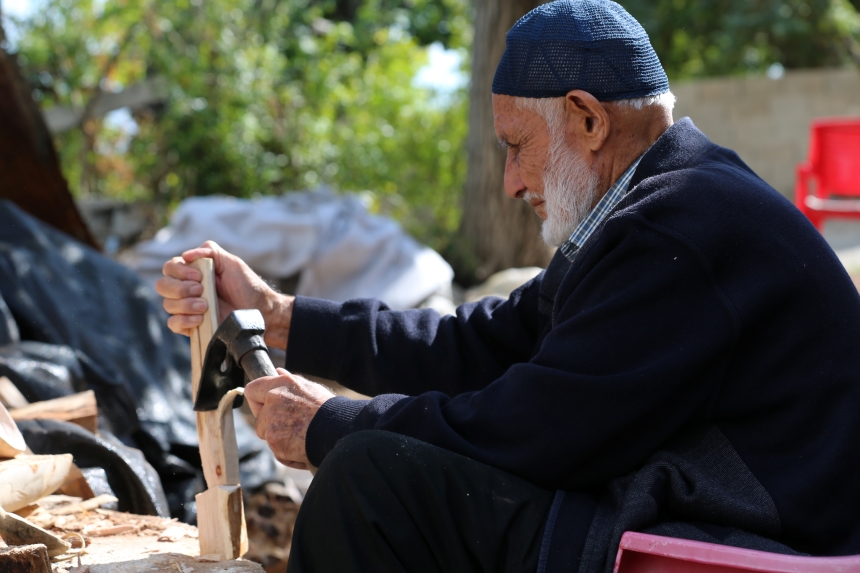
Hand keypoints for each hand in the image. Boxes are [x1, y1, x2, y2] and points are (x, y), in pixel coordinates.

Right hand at [155, 240, 293, 348]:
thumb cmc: (247, 286)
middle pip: (162, 286)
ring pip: (167, 304)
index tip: (200, 277)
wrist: (260, 311)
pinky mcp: (191, 326)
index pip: (170, 268)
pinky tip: (200, 319)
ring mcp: (187, 308)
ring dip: (185, 304)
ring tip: (206, 307)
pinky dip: (184, 320)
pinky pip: (173, 324)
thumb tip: (186, 255)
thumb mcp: (231, 263)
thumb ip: (210, 252)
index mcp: (192, 272)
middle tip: (201, 290)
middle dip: (180, 288)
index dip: (180, 271)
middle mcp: (186, 289)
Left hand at [244, 368, 334, 470]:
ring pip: (267, 435)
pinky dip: (287, 453)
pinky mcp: (275, 441)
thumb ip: (288, 381)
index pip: (252, 390)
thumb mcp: (309, 388)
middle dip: (270, 424)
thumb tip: (277, 371)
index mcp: (281, 384)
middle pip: (259, 418)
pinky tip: (302, 447)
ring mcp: (271, 422)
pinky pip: (276, 451)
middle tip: (292, 425)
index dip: (257, 400)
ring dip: (279, 439)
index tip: (266, 407)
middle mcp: (273, 400)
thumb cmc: (327, 409)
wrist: (339, 429)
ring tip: (301, 436)